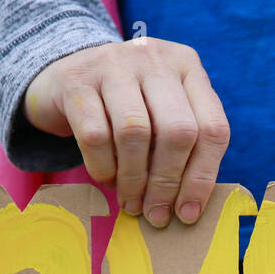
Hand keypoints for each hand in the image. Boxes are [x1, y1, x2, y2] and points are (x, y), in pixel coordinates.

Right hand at [24, 38, 229, 226]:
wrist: (62, 77)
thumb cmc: (124, 108)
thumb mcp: (160, 114)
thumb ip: (181, 147)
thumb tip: (188, 208)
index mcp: (187, 67)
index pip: (212, 128)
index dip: (202, 178)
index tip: (188, 213)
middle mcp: (155, 59)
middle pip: (178, 131)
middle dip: (167, 182)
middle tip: (156, 214)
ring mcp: (114, 64)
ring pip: (136, 133)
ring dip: (134, 179)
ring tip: (130, 202)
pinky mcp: (75, 80)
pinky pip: (96, 135)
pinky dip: (102, 168)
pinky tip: (105, 178)